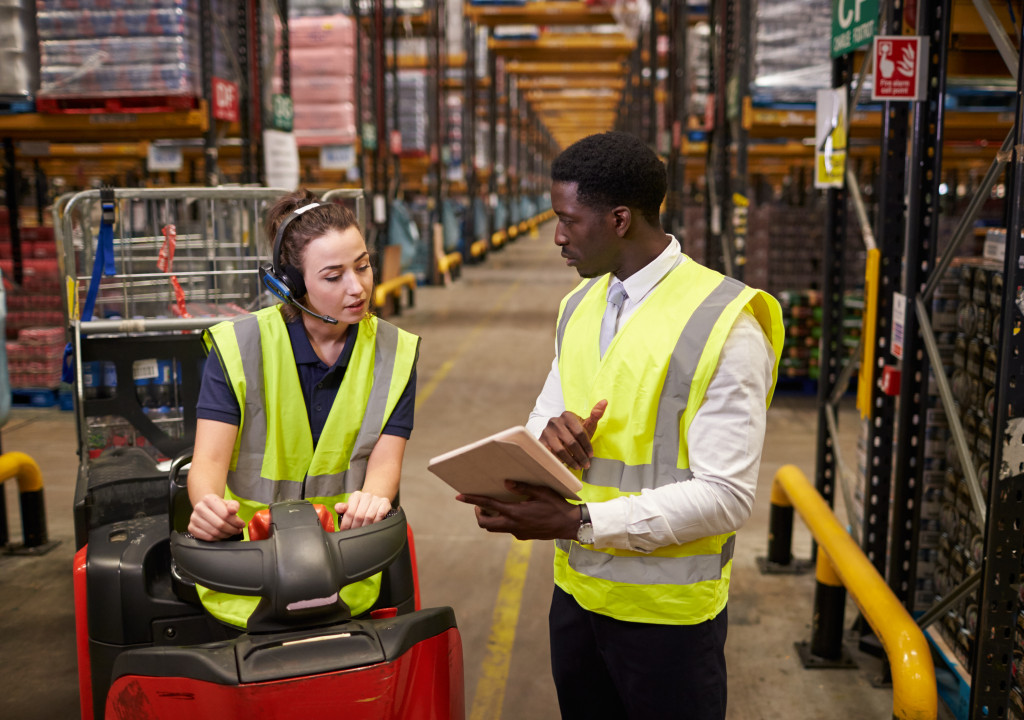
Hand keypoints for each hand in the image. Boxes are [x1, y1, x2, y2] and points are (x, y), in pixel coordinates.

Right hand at [188, 493, 245, 540]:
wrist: (207, 507)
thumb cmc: (219, 506)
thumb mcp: (229, 503)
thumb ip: (234, 505)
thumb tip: (233, 511)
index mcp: (208, 499)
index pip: (225, 514)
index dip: (236, 521)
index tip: (242, 524)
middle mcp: (199, 508)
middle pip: (220, 524)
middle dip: (232, 529)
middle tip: (237, 530)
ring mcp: (194, 518)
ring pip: (214, 532)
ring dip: (226, 535)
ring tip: (231, 532)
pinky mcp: (191, 528)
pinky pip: (207, 537)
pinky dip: (217, 539)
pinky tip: (222, 535)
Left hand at [335, 490, 391, 530]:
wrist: (375, 500)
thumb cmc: (360, 505)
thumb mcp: (350, 506)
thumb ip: (342, 508)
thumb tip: (338, 508)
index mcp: (356, 495)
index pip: (350, 512)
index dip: (346, 523)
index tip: (345, 530)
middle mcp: (367, 496)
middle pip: (359, 516)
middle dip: (355, 527)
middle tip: (353, 532)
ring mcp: (377, 499)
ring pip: (369, 517)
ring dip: (365, 526)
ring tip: (361, 531)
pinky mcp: (385, 503)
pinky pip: (380, 516)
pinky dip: (375, 522)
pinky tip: (372, 526)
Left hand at [456, 481, 581, 540]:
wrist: (569, 526)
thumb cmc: (557, 506)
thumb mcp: (541, 492)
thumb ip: (522, 487)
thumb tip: (506, 482)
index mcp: (515, 512)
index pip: (488, 506)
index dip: (472, 500)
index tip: (459, 496)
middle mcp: (513, 525)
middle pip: (485, 524)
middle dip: (478, 514)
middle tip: (480, 504)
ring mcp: (517, 532)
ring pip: (495, 529)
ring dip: (490, 519)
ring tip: (494, 507)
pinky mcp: (522, 536)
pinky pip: (506, 529)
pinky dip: (503, 521)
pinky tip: (513, 512)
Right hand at [539, 399, 606, 469]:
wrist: (556, 434)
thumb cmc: (575, 431)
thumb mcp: (586, 423)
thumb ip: (596, 414)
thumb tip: (605, 401)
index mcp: (567, 415)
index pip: (580, 432)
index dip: (587, 445)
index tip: (591, 455)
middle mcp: (555, 421)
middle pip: (571, 442)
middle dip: (580, 455)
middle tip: (586, 464)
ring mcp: (546, 431)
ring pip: (561, 450)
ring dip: (571, 461)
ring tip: (578, 466)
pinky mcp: (540, 441)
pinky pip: (550, 454)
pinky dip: (559, 461)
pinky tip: (565, 465)